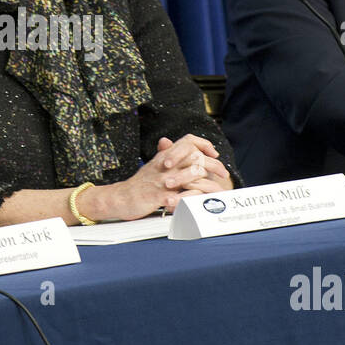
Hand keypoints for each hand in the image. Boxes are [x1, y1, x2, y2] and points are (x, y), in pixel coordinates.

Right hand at [82, 135, 230, 219]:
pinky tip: (199, 202)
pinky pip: (177, 197)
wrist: (121, 198)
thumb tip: (174, 144)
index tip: (215, 153)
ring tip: (214, 186)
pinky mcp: (157, 197)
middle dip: (212, 165)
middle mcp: (165, 167)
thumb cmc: (140, 184)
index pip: (187, 141)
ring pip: (187, 175)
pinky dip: (189, 199)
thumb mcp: (154, 166)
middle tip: (223, 174)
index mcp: (165, 158)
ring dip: (202, 179)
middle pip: (193, 157)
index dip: (204, 144)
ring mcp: (161, 182)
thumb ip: (166, 155)